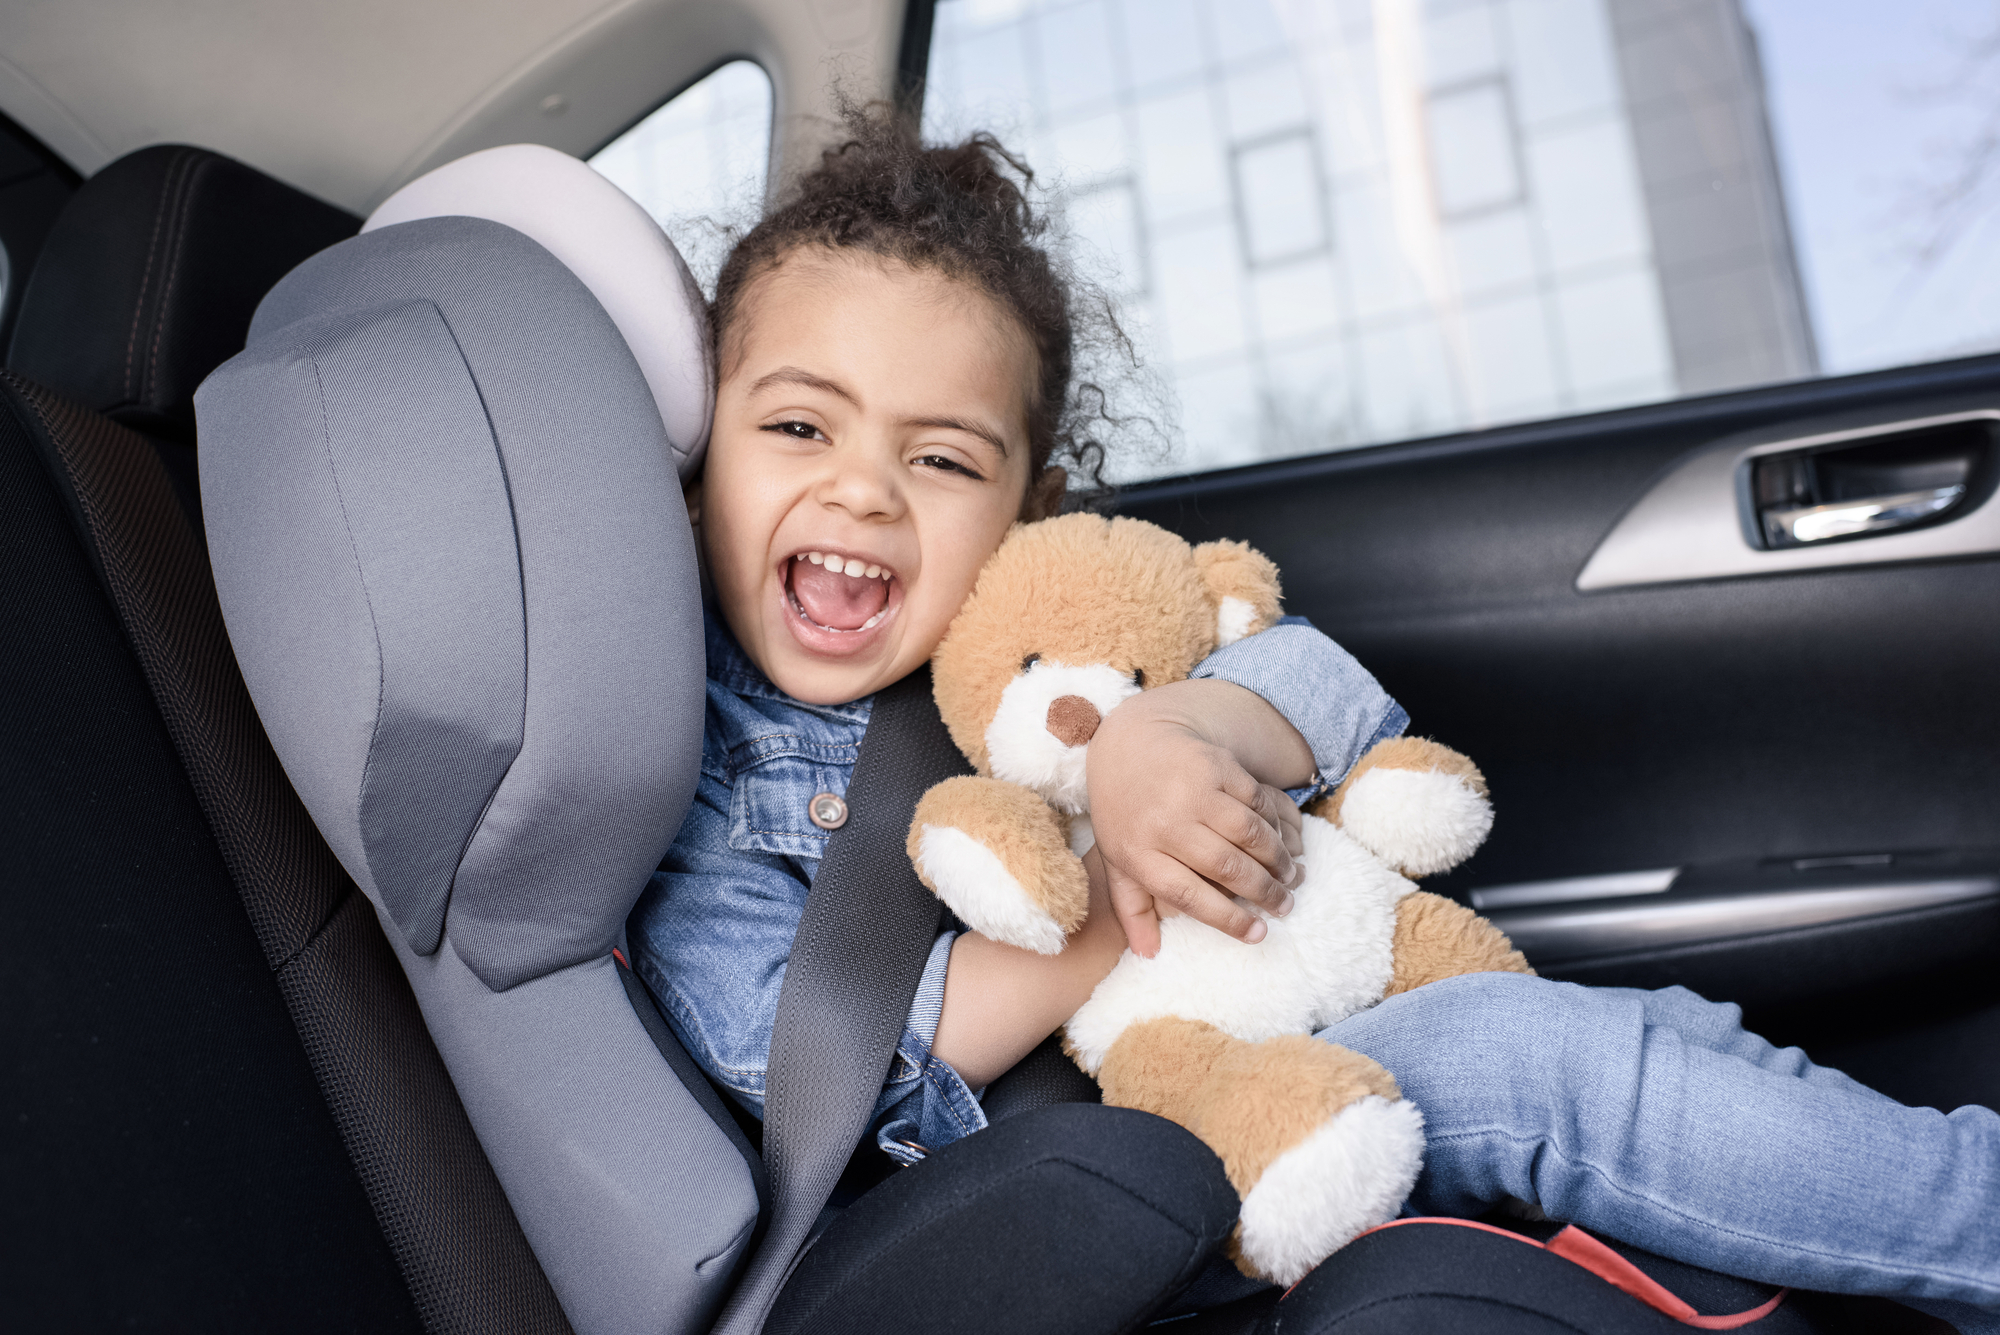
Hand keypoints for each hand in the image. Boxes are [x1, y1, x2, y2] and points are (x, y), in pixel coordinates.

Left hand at [1085, 679, 1310, 957]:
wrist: (1129, 742)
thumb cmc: (1124, 811)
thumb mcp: (1116, 858)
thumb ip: (1132, 906)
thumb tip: (1148, 954)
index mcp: (1137, 852)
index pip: (1188, 895)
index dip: (1227, 919)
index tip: (1257, 934)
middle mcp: (1164, 822)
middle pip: (1225, 866)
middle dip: (1263, 892)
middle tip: (1283, 906)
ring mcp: (1191, 790)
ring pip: (1249, 834)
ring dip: (1277, 860)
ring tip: (1290, 877)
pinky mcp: (1215, 764)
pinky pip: (1257, 801)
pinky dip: (1276, 824)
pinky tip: (1283, 840)